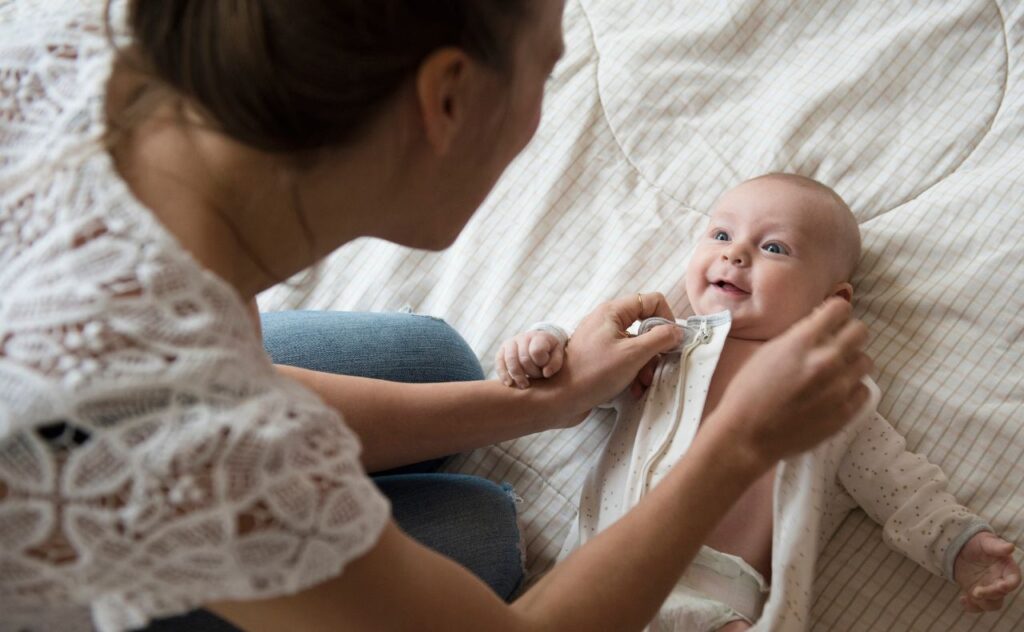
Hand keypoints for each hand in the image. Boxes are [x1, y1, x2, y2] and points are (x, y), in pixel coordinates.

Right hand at [496, 330, 565, 388]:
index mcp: (539, 336)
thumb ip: (555, 363)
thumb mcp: (558, 354)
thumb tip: (546, 373)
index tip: (545, 370)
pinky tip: (508, 383)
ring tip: (524, 385)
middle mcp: (523, 337)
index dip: (541, 363)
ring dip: (517, 376)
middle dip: (531, 372)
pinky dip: (503, 374)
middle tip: (538, 378)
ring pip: (510, 360)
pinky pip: (499, 362)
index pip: (536, 351)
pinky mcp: (501, 351)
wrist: (537, 343)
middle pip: (524, 358)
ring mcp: (510, 343)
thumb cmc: (549, 351)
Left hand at [536, 292, 682, 421]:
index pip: (651, 301)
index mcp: (613, 312)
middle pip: (646, 326)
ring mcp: (602, 340)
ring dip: (646, 366)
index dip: (666, 319)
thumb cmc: (593, 373)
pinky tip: (633, 389)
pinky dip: (633, 373)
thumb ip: (659, 339)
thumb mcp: (633, 354)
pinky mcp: (600, 359)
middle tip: (655, 369)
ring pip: (638, 346)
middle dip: (655, 350)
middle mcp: (607, 322)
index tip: (670, 342)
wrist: (560, 399)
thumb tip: (677, 331)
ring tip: (643, 384)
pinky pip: (626, 360)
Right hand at [709, 297, 872, 466]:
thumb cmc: (747, 393)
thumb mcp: (767, 353)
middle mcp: (826, 360)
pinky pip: (863, 389)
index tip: (830, 319)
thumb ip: (797, 338)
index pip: (840, 308)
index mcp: (802, 342)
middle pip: (861, 331)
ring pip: (866, 361)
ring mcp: (839, 388)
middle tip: (835, 343)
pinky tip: (834, 393)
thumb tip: (818, 327)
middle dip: (848, 333)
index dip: (836, 311)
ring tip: (834, 372)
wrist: (747, 436)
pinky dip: (852, 388)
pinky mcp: (846, 412)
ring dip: (852, 362)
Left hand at [955, 532, 1020, 611]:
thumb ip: (997, 547)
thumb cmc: (978, 542)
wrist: (961, 547)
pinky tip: (962, 599)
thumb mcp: (986, 541)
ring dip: (981, 603)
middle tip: (976, 592)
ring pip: (992, 603)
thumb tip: (1010, 547)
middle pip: (1001, 594)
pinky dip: (971, 607)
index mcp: (1007, 569)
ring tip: (968, 595)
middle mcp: (1000, 581)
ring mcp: (989, 588)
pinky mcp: (977, 593)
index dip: (1009, 585)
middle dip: (990, 594)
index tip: (1000, 586)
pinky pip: (978, 605)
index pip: (1014, 580)